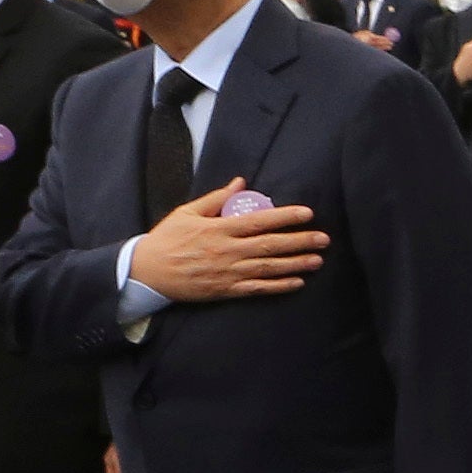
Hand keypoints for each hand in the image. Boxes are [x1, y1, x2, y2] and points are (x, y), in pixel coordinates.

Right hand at [129, 185, 323, 302]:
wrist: (147, 272)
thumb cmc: (167, 239)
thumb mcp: (188, 212)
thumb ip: (217, 199)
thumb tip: (240, 182)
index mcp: (219, 229)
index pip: (259, 221)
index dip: (285, 217)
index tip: (307, 213)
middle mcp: (227, 251)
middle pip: (270, 245)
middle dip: (299, 241)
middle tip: (324, 238)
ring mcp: (228, 272)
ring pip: (268, 268)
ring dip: (295, 264)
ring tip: (318, 260)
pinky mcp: (226, 290)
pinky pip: (257, 289)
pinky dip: (278, 286)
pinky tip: (297, 283)